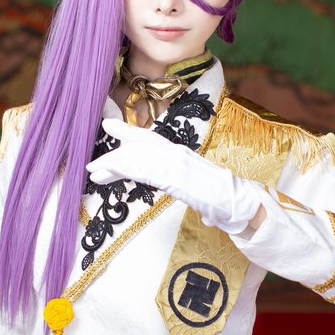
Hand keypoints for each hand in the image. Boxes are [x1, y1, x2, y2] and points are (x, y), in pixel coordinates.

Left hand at [86, 118, 264, 235]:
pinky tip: (109, 174)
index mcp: (181, 155)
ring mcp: (176, 162)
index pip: (151, 139)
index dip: (128, 133)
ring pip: (136, 156)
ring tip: (94, 172)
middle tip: (93, 160)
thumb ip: (185, 187)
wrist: (242, 206)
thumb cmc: (224, 202)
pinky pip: (142, 169)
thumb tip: (183, 195)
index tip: (109, 128)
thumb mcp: (198, 191)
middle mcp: (177, 153)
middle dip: (114, 150)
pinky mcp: (173, 175)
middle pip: (140, 143)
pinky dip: (123, 168)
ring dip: (112, 164)